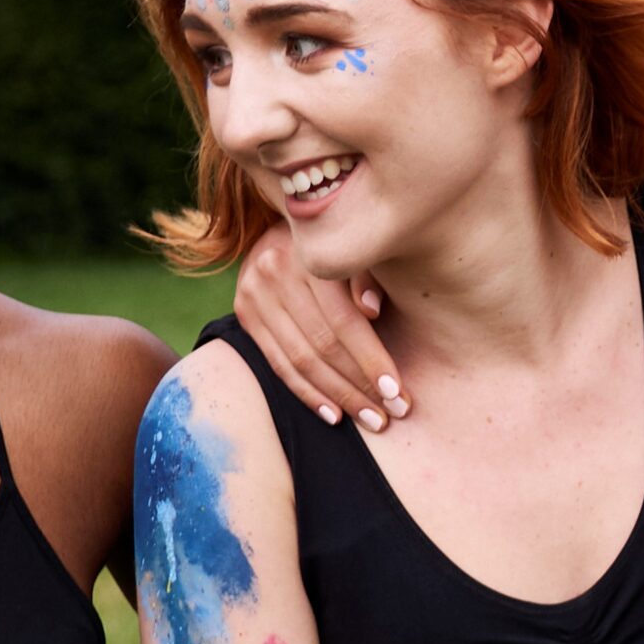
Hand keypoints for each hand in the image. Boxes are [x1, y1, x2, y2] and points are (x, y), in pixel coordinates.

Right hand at [233, 222, 408, 430]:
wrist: (287, 225)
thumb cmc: (344, 242)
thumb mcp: (362, 249)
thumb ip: (369, 277)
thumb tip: (372, 310)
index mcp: (309, 254)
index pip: (342, 320)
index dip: (371, 360)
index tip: (398, 393)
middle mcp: (274, 271)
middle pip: (321, 345)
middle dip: (361, 385)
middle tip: (393, 413)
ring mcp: (254, 293)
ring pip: (300, 360)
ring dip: (339, 397)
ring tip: (371, 419)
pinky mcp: (245, 313)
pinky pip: (278, 364)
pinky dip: (307, 393)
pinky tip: (334, 415)